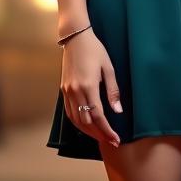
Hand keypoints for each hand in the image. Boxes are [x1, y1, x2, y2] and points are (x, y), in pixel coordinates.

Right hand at [60, 29, 122, 147]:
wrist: (75, 38)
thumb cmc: (95, 50)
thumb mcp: (108, 67)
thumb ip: (112, 90)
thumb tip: (118, 111)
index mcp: (88, 86)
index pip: (98, 116)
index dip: (107, 130)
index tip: (116, 139)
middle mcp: (75, 91)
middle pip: (86, 122)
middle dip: (99, 134)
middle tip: (111, 141)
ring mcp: (67, 92)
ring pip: (76, 120)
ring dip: (88, 131)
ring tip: (101, 136)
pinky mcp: (63, 90)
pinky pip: (69, 113)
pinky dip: (78, 123)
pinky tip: (86, 126)